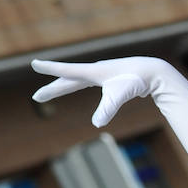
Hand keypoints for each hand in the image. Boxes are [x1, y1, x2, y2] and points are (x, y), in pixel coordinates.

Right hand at [32, 56, 183, 127]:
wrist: (154, 71)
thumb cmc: (136, 81)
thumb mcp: (120, 95)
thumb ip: (108, 108)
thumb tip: (97, 124)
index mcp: (92, 71)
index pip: (67, 71)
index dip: (50, 69)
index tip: (34, 64)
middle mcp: (95, 70)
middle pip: (68, 80)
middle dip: (52, 89)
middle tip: (37, 97)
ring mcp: (102, 74)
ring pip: (77, 80)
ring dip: (63, 86)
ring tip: (51, 91)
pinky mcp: (110, 79)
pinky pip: (88, 81)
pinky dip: (78, 83)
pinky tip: (80, 85)